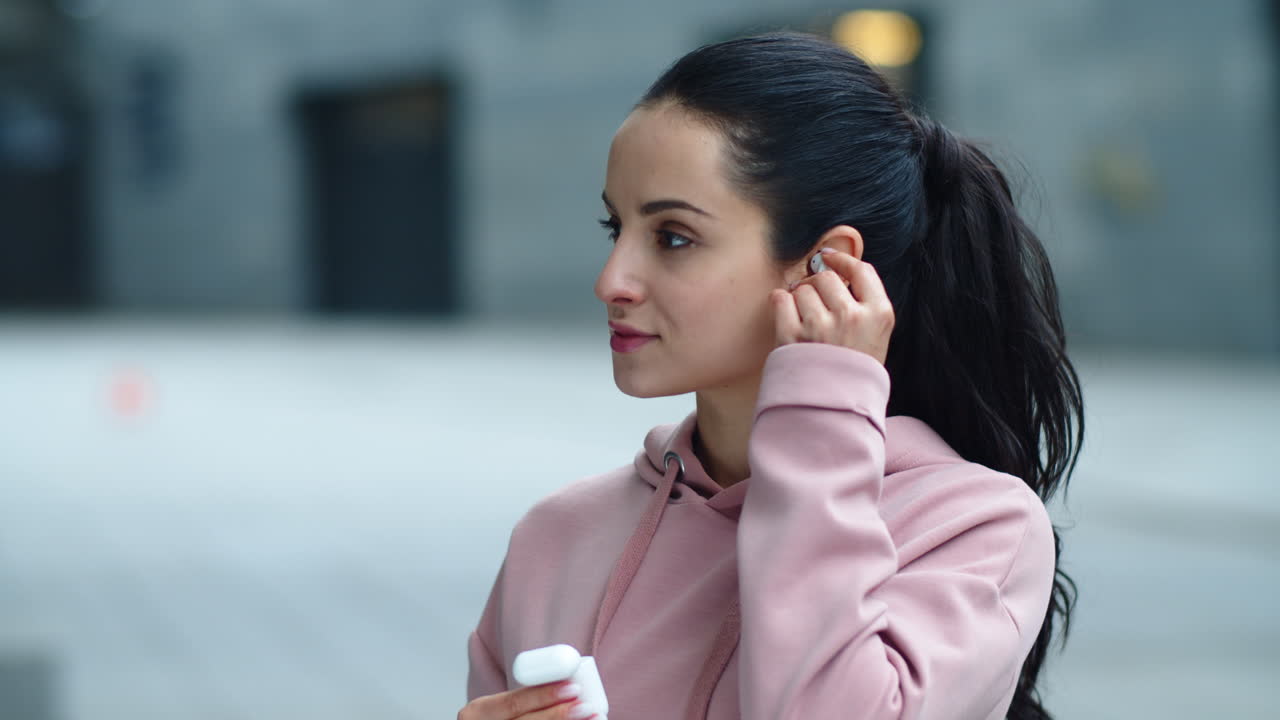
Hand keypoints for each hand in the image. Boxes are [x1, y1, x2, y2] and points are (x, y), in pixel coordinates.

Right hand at [459, 680, 596, 719]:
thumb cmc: (503, 719)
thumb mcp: (501, 707)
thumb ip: (526, 697)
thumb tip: (570, 682)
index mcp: (477, 713)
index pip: (512, 702)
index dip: (544, 695)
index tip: (573, 688)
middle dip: (559, 715)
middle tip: (587, 706)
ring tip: (593, 719)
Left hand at [769, 249, 894, 365]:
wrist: (836, 408)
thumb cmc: (855, 369)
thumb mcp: (876, 336)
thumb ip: (864, 303)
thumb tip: (834, 266)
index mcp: (879, 315)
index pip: (862, 270)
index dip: (843, 260)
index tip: (831, 258)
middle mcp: (851, 317)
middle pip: (826, 277)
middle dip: (818, 285)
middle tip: (816, 302)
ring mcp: (821, 327)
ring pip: (801, 288)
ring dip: (799, 297)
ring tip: (805, 318)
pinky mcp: (792, 337)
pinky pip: (780, 299)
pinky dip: (780, 302)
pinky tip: (786, 313)